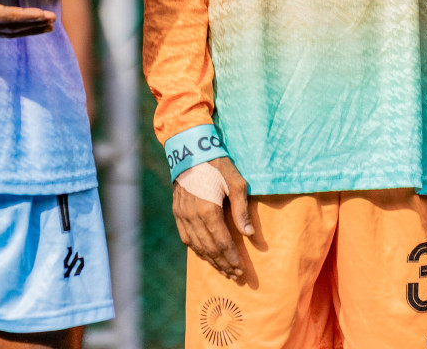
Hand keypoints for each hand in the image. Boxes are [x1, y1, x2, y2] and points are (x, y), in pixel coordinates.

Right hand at [172, 157, 252, 278]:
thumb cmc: (218, 164)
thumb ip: (242, 210)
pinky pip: (186, 237)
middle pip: (209, 248)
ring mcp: (182, 215)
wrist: (191, 151)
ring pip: (196, 246)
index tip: (241, 270)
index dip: (231, 258)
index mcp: (208, 211)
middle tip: (235, 276)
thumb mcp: (236, 183)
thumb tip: (249, 234)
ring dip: (210, 260)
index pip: (222, 243)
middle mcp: (192, 217)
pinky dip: (196, 249)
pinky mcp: (177, 212)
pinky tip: (205, 255)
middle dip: (222, 264)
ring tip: (223, 270)